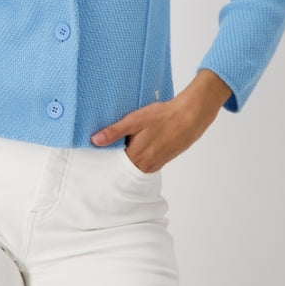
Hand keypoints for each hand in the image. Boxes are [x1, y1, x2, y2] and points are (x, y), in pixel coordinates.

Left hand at [90, 70, 231, 171]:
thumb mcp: (134, 120)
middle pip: (124, 168)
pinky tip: (139, 144)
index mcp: (136, 158)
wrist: (189, 117)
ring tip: (122, 145)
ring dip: (128, 158)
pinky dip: (139, 156)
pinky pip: (145, 162)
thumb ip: (114, 132)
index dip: (104, 160)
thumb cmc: (162, 117)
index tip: (95, 155)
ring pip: (135, 165)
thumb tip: (94, 140)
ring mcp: (155, 164)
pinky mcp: (162, 160)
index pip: (113, 166)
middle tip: (105, 150)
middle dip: (115, 160)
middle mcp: (145, 166)